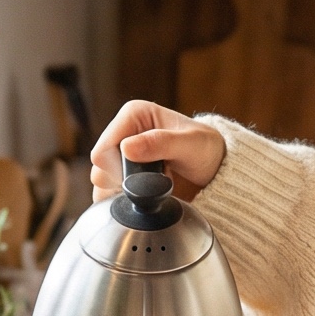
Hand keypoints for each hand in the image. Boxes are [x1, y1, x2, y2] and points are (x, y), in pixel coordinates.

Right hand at [90, 101, 226, 204]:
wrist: (214, 168)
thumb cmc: (206, 149)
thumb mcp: (191, 144)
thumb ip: (161, 143)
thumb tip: (127, 148)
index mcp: (133, 115)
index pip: (103, 150)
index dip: (121, 170)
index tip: (148, 175)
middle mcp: (122, 132)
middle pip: (100, 168)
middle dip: (126, 181)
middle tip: (156, 180)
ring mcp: (120, 155)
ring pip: (101, 182)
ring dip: (126, 192)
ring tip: (154, 187)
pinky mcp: (123, 173)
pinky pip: (108, 193)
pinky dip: (125, 200)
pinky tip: (146, 197)